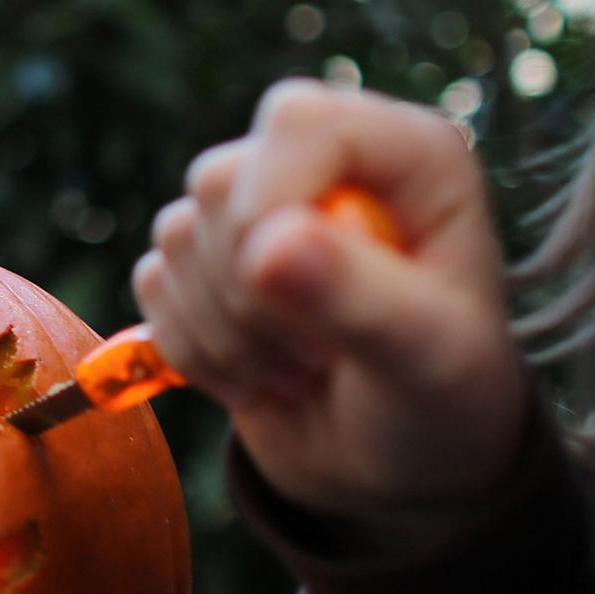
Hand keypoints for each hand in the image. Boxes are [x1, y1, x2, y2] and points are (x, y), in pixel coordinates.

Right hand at [133, 79, 526, 549]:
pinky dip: (194, 350)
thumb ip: (360, 299)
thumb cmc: (442, 403)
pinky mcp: (203, 264)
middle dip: (255, 291)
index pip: (297, 121)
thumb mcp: (429, 360)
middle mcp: (325, 166)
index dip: (274, 199)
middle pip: (221, 179)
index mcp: (404, 156)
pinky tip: (260, 376)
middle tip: (329, 352)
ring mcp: (258, 212)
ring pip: (175, 235)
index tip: (294, 286)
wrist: (396, 472)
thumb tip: (266, 247)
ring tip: (305, 369)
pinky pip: (152, 285)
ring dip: (228, 332)